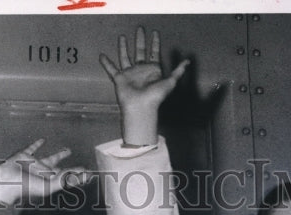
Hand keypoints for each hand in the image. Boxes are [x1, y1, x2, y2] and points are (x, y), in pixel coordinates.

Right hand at [0, 139, 90, 206]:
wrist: (6, 181)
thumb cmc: (26, 187)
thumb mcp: (49, 185)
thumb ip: (64, 180)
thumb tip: (79, 175)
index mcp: (50, 180)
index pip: (68, 177)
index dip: (79, 176)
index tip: (89, 174)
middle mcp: (45, 173)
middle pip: (63, 170)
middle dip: (72, 168)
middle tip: (82, 167)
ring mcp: (34, 164)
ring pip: (50, 158)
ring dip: (59, 155)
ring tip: (68, 150)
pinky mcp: (23, 155)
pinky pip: (32, 148)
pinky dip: (37, 144)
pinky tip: (42, 140)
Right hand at [99, 27, 188, 145]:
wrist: (140, 108)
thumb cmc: (156, 97)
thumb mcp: (170, 82)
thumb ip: (178, 71)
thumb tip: (188, 61)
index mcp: (153, 70)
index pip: (154, 53)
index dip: (155, 43)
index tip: (155, 33)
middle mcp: (141, 71)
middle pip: (140, 51)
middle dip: (140, 40)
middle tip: (140, 29)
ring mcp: (130, 74)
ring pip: (125, 57)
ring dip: (124, 47)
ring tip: (123, 37)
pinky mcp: (119, 79)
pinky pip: (111, 69)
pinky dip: (106, 63)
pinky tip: (102, 55)